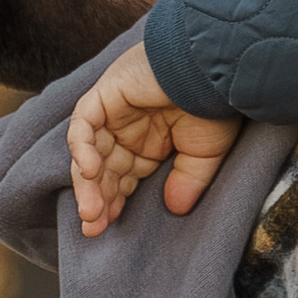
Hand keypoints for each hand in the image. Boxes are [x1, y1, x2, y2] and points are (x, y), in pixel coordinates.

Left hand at [67, 42, 241, 235]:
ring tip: (92, 212)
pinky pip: (83, 126)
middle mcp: (128, 129)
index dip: (113, 202)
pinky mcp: (104, 96)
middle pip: (103, 170)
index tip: (107, 228)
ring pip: (89, 153)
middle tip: (94, 228)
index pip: (122, 178)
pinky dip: (83, 149)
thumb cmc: (214, 105)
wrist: (213, 69)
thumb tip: (176, 208)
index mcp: (150, 142)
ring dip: (88, 183)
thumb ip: (187, 181)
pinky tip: (91, 172)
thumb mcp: (204, 154)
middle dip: (97, 199)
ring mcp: (114, 112)